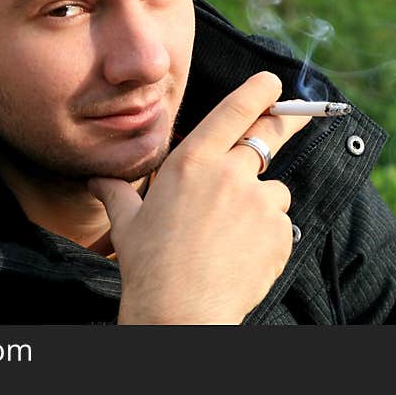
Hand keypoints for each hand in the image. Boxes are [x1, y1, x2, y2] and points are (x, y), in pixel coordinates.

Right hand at [88, 71, 310, 323]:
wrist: (181, 312)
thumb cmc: (149, 266)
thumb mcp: (128, 223)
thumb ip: (116, 193)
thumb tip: (96, 180)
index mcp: (192, 162)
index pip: (233, 113)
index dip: (257, 92)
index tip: (273, 83)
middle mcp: (230, 174)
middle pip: (267, 138)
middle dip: (285, 124)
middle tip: (300, 117)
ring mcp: (258, 202)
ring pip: (272, 191)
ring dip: (260, 205)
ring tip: (231, 237)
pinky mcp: (279, 232)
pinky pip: (280, 225)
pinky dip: (268, 236)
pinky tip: (242, 256)